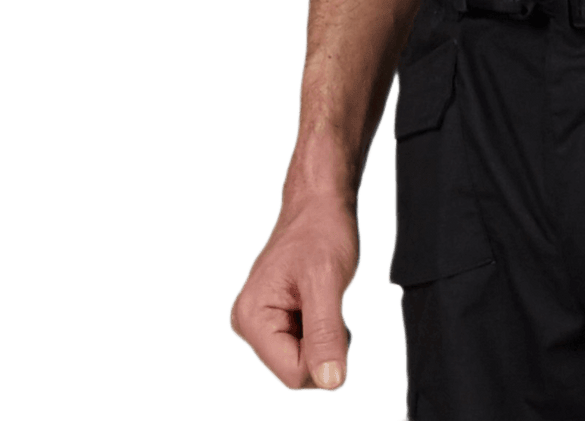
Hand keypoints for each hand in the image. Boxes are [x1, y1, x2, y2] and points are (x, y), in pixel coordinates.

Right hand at [229, 191, 360, 391]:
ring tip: (325, 297)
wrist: (320, 202)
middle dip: (324, 345)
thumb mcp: (328, 281)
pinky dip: (320, 328)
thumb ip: (326, 334)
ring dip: (324, 336)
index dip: (325, 355)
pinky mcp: (273, 319)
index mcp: (252, 319)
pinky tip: (320, 300)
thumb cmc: (322, 231)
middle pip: (296, 370)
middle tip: (331, 302)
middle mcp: (248, 325)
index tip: (336, 315)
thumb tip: (332, 383)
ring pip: (302, 359)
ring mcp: (259, 323)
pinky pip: (303, 344)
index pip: (294, 373)